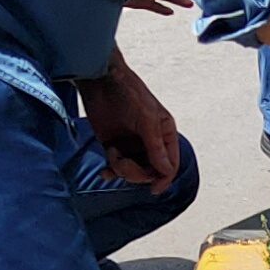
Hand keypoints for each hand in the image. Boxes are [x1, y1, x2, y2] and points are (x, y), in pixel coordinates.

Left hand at [77, 63, 181, 186]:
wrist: (100, 81)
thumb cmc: (128, 92)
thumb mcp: (146, 117)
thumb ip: (155, 145)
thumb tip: (166, 170)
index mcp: (164, 133)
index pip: (169, 164)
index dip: (163, 178)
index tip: (153, 189)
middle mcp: (149, 142)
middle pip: (149, 171)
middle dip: (136, 172)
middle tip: (122, 163)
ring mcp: (131, 145)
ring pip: (132, 171)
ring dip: (121, 169)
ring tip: (112, 154)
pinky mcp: (114, 146)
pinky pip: (116, 167)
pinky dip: (111, 172)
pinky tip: (105, 171)